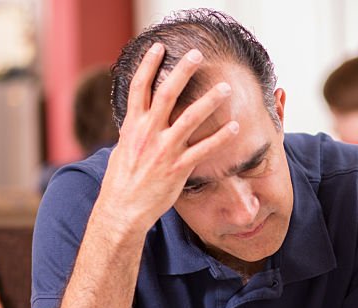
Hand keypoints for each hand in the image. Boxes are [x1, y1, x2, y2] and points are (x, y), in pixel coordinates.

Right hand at [94, 43, 237, 235]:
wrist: (122, 209)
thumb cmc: (122, 181)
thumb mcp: (124, 149)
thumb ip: (135, 131)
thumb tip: (139, 117)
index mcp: (132, 126)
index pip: (139, 87)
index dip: (149, 65)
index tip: (159, 47)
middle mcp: (147, 133)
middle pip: (167, 94)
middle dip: (182, 71)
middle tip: (197, 55)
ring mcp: (164, 150)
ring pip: (190, 118)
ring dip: (209, 101)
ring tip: (225, 88)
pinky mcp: (178, 168)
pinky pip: (203, 149)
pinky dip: (220, 138)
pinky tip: (234, 128)